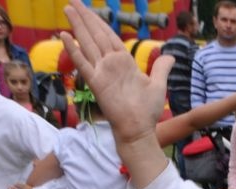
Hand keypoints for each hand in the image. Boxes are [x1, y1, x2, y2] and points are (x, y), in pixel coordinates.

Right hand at [61, 5, 172, 158]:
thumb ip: (161, 68)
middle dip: (85, 16)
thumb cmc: (147, 110)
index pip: (108, 35)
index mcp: (123, 61)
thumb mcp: (158, 84)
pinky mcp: (96, 82)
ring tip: (68, 8)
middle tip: (72, 0)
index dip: (99, 21)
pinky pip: (82, 63)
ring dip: (78, 25)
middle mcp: (110, 63)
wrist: (139, 129)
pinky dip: (73, 49)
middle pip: (96, 34)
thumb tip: (170, 56)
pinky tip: (65, 35)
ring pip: (87, 43)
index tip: (89, 8)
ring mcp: (101, 72)